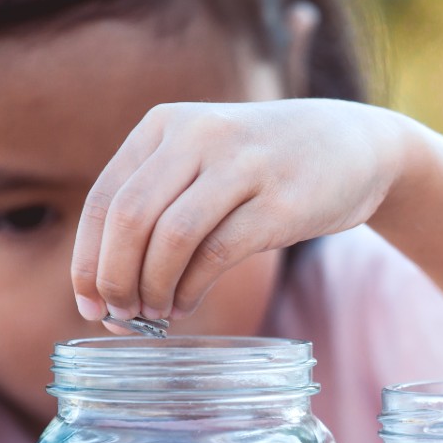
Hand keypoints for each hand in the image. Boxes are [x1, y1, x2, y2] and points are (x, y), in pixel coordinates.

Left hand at [71, 98, 407, 322]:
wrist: (355, 146)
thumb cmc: (264, 168)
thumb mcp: (202, 164)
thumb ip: (158, 210)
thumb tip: (111, 290)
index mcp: (164, 126)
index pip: (104, 199)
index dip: (87, 260)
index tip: (87, 304)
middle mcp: (198, 135)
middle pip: (129, 218)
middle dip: (114, 279)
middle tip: (119, 316)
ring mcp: (242, 165)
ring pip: (170, 238)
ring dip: (152, 288)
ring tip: (154, 315)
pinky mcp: (279, 202)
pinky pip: (216, 253)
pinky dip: (191, 289)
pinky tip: (184, 305)